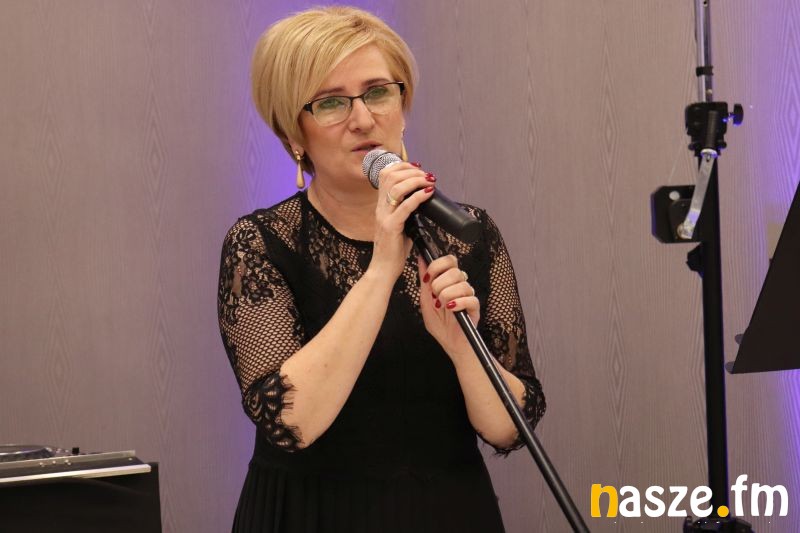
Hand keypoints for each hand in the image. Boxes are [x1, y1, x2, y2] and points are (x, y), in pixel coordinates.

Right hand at [368, 162, 435, 279]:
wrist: (383, 269)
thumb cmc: (393, 250)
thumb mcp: (400, 225)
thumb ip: (407, 213)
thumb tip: (423, 201)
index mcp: (381, 205)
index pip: (385, 175)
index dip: (402, 166)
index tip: (419, 169)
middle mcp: (381, 208)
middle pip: (391, 176)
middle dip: (412, 171)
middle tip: (427, 176)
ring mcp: (384, 216)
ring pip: (397, 187)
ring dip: (416, 180)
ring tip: (429, 182)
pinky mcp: (391, 227)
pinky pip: (405, 207)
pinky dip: (418, 196)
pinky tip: (428, 193)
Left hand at [416, 253, 479, 361]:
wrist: (449, 343)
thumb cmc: (439, 324)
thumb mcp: (425, 300)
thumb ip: (424, 280)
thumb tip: (421, 259)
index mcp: (449, 281)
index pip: (449, 261)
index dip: (437, 266)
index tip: (428, 278)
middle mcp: (460, 286)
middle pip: (455, 271)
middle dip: (440, 284)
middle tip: (435, 297)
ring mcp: (469, 296)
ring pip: (462, 284)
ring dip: (446, 295)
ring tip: (441, 306)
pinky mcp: (475, 308)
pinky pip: (471, 298)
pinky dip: (458, 303)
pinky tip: (451, 309)